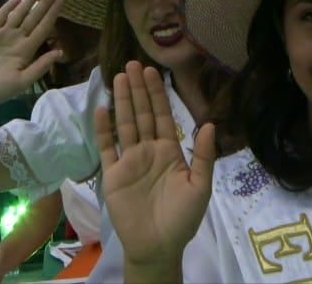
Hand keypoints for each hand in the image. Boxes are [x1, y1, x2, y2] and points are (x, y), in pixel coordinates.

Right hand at [0, 0, 64, 106]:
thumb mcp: (22, 81)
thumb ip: (40, 67)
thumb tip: (60, 52)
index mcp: (27, 50)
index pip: (43, 27)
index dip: (53, 13)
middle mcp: (18, 39)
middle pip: (34, 16)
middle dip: (46, 1)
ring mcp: (4, 34)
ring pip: (20, 13)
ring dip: (30, 0)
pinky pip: (1, 17)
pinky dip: (8, 7)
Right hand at [94, 62, 214, 272]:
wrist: (159, 247)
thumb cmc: (182, 219)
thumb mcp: (200, 187)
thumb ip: (202, 156)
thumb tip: (209, 124)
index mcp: (169, 152)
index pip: (163, 116)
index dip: (158, 94)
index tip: (153, 71)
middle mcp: (148, 151)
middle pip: (142, 114)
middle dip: (138, 90)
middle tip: (133, 64)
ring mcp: (129, 161)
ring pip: (125, 124)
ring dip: (123, 101)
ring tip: (118, 77)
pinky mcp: (113, 174)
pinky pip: (107, 147)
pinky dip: (104, 128)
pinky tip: (102, 108)